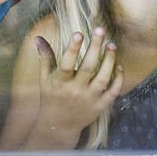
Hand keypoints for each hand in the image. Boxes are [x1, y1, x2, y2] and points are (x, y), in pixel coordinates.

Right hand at [30, 27, 123, 146]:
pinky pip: (113, 92)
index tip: (79, 33)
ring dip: (109, 60)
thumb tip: (38, 38)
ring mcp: (89, 99)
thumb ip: (45, 57)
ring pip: (103, 78)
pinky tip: (119, 66)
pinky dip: (118, 79)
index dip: (73, 48)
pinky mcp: (100, 106)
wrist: (59, 126)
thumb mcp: (45, 78)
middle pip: (88, 67)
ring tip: (111, 45)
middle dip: (95, 47)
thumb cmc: (51, 97)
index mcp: (60, 83)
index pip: (66, 63)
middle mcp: (75, 91)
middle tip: (100, 30)